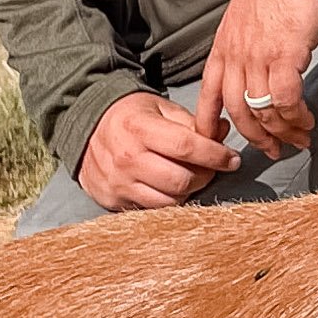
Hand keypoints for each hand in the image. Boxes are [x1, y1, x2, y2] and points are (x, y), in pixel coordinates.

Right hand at [75, 91, 239, 211]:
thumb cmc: (129, 117)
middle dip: (205, 176)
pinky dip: (168, 200)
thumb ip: (192, 122)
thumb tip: (222, 131)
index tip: (231, 159)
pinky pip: (152, 209)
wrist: (85, 129)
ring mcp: (118, 182)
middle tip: (211, 168)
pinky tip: (170, 186)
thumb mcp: (159, 108)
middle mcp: (126, 158)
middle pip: (181, 180)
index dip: (215, 156)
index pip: (186, 147)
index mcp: (139, 128)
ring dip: (189, 191)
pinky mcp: (113, 200)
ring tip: (190, 176)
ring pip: (170, 200)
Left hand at [198, 0, 317, 161]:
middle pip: (237, 111)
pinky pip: (287, 101)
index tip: (216, 141)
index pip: (208, 93)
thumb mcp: (245, 13)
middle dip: (255, 136)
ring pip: (263, 111)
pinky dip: (297, 117)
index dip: (210, 122)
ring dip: (282, 131)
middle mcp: (235, 56)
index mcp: (223, 46)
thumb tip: (255, 59)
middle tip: (272, 150)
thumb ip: (244, 41)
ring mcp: (258, 58)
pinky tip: (307, 121)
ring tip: (298, 139)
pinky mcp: (284, 57)